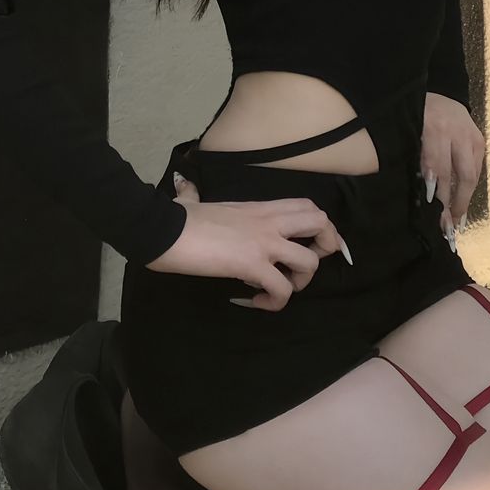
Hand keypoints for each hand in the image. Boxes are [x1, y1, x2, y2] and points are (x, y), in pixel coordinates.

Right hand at [144, 170, 351, 310]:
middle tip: (303, 267)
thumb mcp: (193, 200)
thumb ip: (194, 194)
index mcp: (260, 209)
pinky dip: (274, 303)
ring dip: (299, 283)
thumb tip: (181, 186)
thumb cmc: (176, 217)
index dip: (322, 227)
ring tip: (276, 290)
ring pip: (310, 263)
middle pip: (322, 224)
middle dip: (327, 248)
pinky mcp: (252, 265)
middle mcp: (269, 222)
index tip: (316, 245)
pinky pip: (282, 290)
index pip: (308, 207)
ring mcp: (263, 243)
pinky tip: (253, 303)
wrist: (163, 230)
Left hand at [421, 92, 484, 244]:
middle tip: (449, 225)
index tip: (432, 209)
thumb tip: (423, 190)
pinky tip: (462, 203)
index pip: (439, 166)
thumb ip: (418, 157)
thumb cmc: (420, 115)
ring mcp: (473, 137)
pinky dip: (468, 187)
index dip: (437, 189)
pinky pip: (476, 169)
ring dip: (464, 199)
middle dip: (456, 202)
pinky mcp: (481, 142)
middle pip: (462, 174)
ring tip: (457, 221)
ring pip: (472, 175)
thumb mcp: (412, 131)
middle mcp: (459, 133)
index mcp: (437, 128)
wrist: (443, 94)